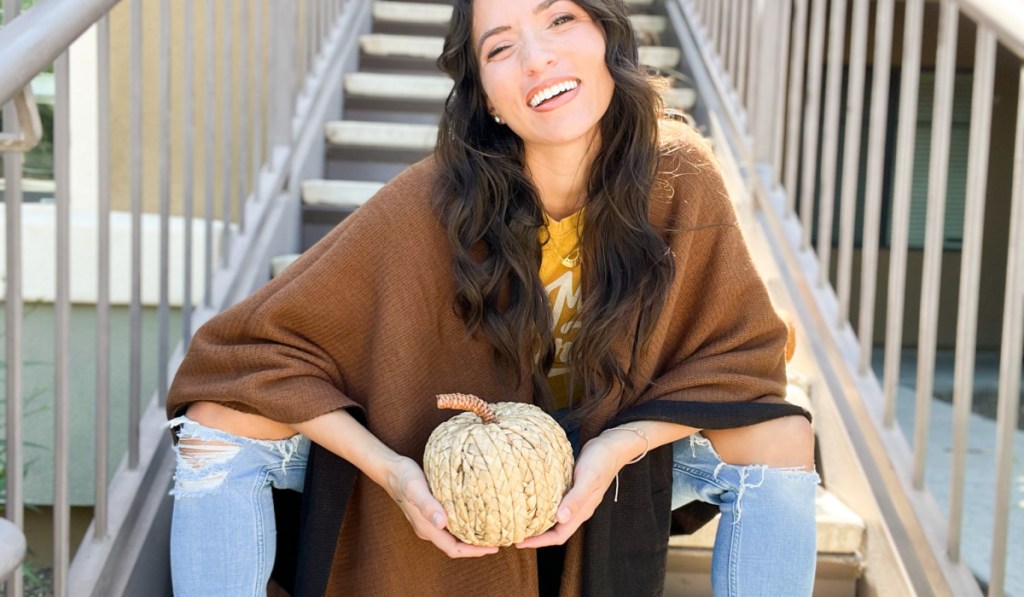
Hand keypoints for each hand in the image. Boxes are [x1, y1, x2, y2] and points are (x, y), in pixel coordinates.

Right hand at [384, 455, 499, 558]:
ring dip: (471, 536)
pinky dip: (465, 524)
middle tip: (498, 540)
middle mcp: (428, 528)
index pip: (453, 549)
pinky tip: (476, 514)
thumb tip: (441, 523)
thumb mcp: (415, 488)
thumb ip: (427, 505)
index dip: (473, 552)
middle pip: (455, 545)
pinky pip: (451, 524)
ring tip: (491, 530)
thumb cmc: (404, 477)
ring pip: (453, 535)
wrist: (391, 469)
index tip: (493, 547)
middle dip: (476, 547)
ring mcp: (429, 521)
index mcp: (426, 528)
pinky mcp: (431, 512)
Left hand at [515, 435, 621, 548]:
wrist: (611, 446)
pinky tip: (531, 498)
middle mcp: (577, 509)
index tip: (519, 542)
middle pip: (554, 530)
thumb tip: (560, 519)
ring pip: (554, 517)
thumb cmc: (600, 461)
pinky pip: (554, 502)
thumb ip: (575, 499)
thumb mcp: (587, 479)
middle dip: (535, 535)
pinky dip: (542, 505)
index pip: (559, 536)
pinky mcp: (571, 488)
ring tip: (518, 519)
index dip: (539, 542)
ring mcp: (575, 499)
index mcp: (582, 512)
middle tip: (513, 532)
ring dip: (537, 521)